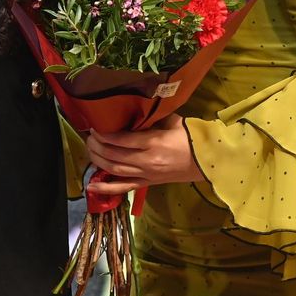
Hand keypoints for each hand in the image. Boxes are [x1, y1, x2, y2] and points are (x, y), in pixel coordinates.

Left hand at [86, 116, 203, 195]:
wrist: (207, 161)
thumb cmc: (191, 138)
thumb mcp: (173, 121)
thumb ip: (152, 116)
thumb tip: (134, 107)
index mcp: (154, 143)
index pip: (121, 139)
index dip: (104, 134)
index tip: (95, 126)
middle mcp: (146, 161)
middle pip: (114, 155)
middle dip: (97, 146)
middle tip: (89, 137)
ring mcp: (146, 174)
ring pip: (114, 170)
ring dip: (98, 160)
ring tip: (90, 150)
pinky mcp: (147, 183)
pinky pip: (123, 188)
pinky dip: (106, 188)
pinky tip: (91, 186)